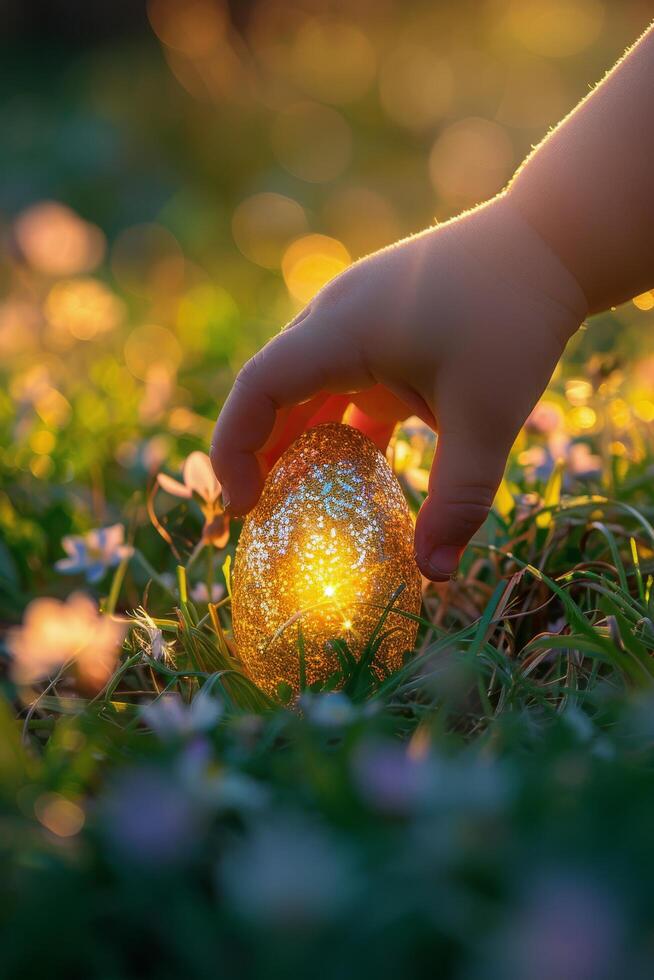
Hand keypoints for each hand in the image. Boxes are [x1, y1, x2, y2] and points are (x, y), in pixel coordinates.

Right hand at [211, 193, 586, 579]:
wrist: (552, 242)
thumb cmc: (515, 318)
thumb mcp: (489, 416)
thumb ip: (459, 498)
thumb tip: (435, 577)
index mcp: (341, 329)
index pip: (258, 388)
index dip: (236, 449)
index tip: (243, 507)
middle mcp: (337, 319)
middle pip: (275, 391)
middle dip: (260, 455)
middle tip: (262, 519)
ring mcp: (360, 321)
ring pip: (308, 387)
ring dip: (298, 441)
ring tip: (296, 502)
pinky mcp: (387, 330)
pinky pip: (343, 382)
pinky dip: (339, 427)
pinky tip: (353, 472)